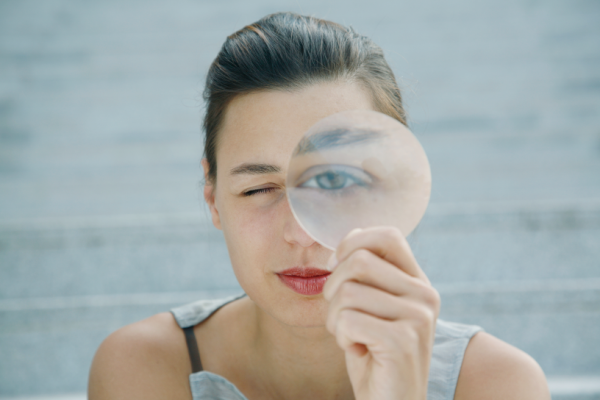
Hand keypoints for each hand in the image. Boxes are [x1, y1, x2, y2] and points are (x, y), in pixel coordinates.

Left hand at [323, 227, 439, 399]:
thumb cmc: (372, 353)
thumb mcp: (372, 307)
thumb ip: (367, 275)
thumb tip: (345, 242)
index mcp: (417, 281)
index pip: (387, 235)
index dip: (352, 242)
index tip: (337, 266)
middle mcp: (425, 294)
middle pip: (358, 260)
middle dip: (333, 288)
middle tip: (341, 315)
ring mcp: (418, 317)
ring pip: (347, 292)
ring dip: (334, 319)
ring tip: (351, 336)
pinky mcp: (404, 341)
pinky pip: (348, 320)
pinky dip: (340, 337)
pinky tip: (357, 350)